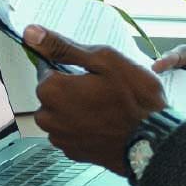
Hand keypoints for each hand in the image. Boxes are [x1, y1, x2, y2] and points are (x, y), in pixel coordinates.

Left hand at [25, 25, 166, 176]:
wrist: (154, 141)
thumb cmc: (134, 99)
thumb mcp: (104, 60)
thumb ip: (63, 47)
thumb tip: (31, 33)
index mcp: (52, 90)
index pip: (46, 68)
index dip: (69, 66)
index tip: (91, 70)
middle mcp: (48, 117)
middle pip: (51, 92)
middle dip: (71, 88)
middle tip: (102, 88)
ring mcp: (60, 138)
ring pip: (60, 113)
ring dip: (76, 107)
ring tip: (105, 107)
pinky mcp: (72, 152)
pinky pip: (70, 131)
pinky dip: (82, 126)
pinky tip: (104, 123)